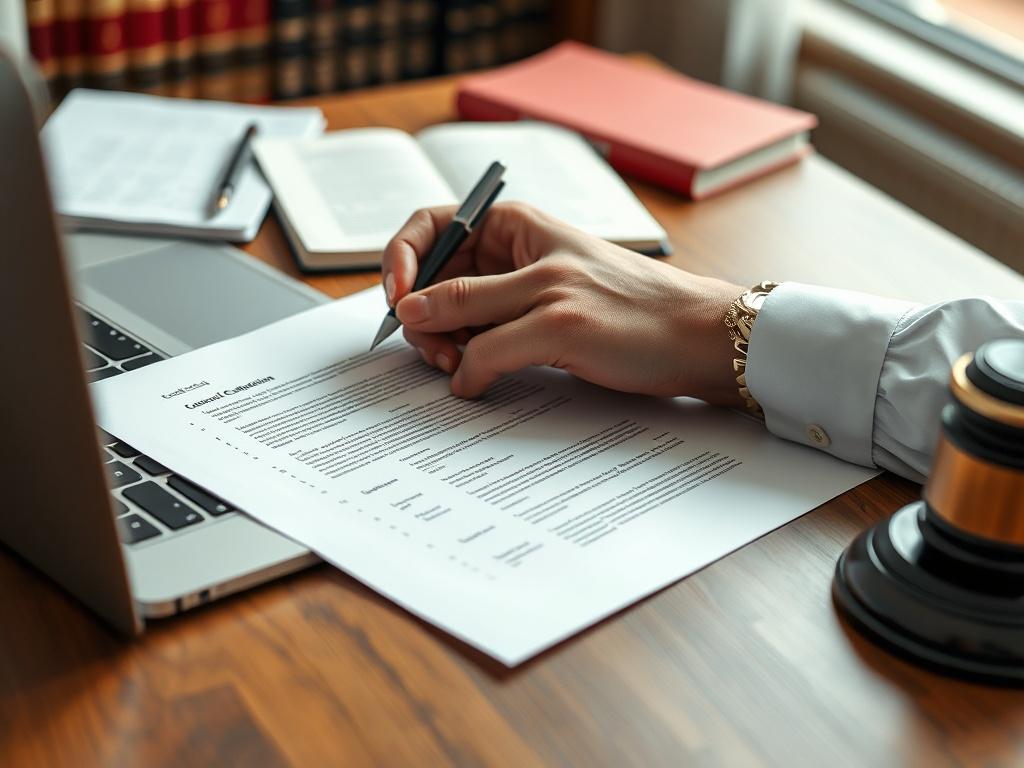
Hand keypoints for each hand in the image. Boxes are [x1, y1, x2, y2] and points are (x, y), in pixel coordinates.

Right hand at [381, 202, 744, 404]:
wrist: (696, 349)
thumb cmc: (639, 313)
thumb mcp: (548, 305)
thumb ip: (474, 309)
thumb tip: (413, 315)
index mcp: (511, 227)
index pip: (430, 228)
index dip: (402, 263)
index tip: (398, 305)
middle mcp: (508, 257)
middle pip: (433, 279)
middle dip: (424, 316)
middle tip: (440, 356)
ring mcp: (517, 297)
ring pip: (451, 316)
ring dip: (443, 343)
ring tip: (462, 370)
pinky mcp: (529, 332)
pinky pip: (478, 342)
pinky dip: (467, 361)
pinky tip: (476, 378)